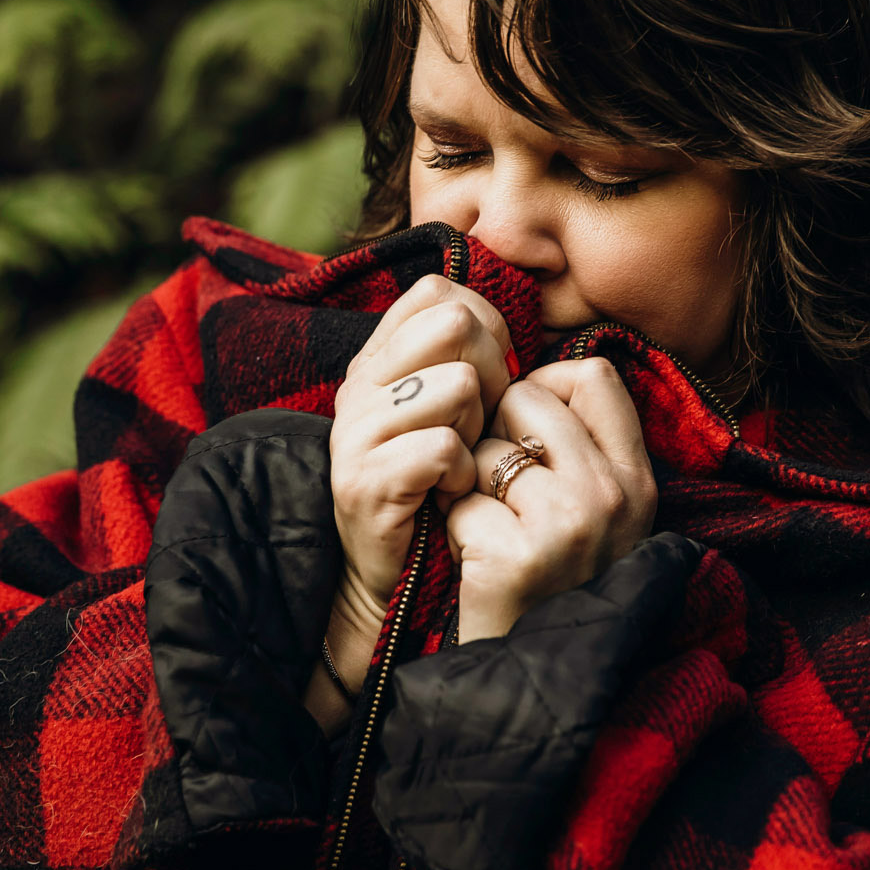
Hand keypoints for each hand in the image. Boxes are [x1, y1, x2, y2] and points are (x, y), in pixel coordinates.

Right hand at [314, 275, 512, 723]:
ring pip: (457, 384)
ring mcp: (356, 431)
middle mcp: (360, 384)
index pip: (438, 292)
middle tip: (481, 428)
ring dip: (479, 430)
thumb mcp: (451, 411)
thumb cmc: (439, 488)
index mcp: (380, 358)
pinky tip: (452, 496)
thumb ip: (468, 359)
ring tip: (462, 466)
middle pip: (455, 324)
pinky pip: (443, 447)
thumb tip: (513, 325)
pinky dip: (462, 475)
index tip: (491, 380)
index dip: (485, 327)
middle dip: (492, 375)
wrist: (395, 577)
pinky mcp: (364, 480)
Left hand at [446, 358, 657, 641]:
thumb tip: (520, 373)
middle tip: (499, 494)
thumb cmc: (549, 583)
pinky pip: (461, 500)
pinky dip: (454, 529)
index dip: (544, 387)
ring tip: (490, 532)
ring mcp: (571, 525)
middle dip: (495, 435)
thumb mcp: (593, 513)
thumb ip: (577, 445)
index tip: (526, 433)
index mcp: (637, 479)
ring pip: (486, 449)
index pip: (593, 373)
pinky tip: (476, 562)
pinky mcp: (520, 556)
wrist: (529, 678)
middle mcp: (614, 496)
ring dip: (470, 486)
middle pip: (529, 397)